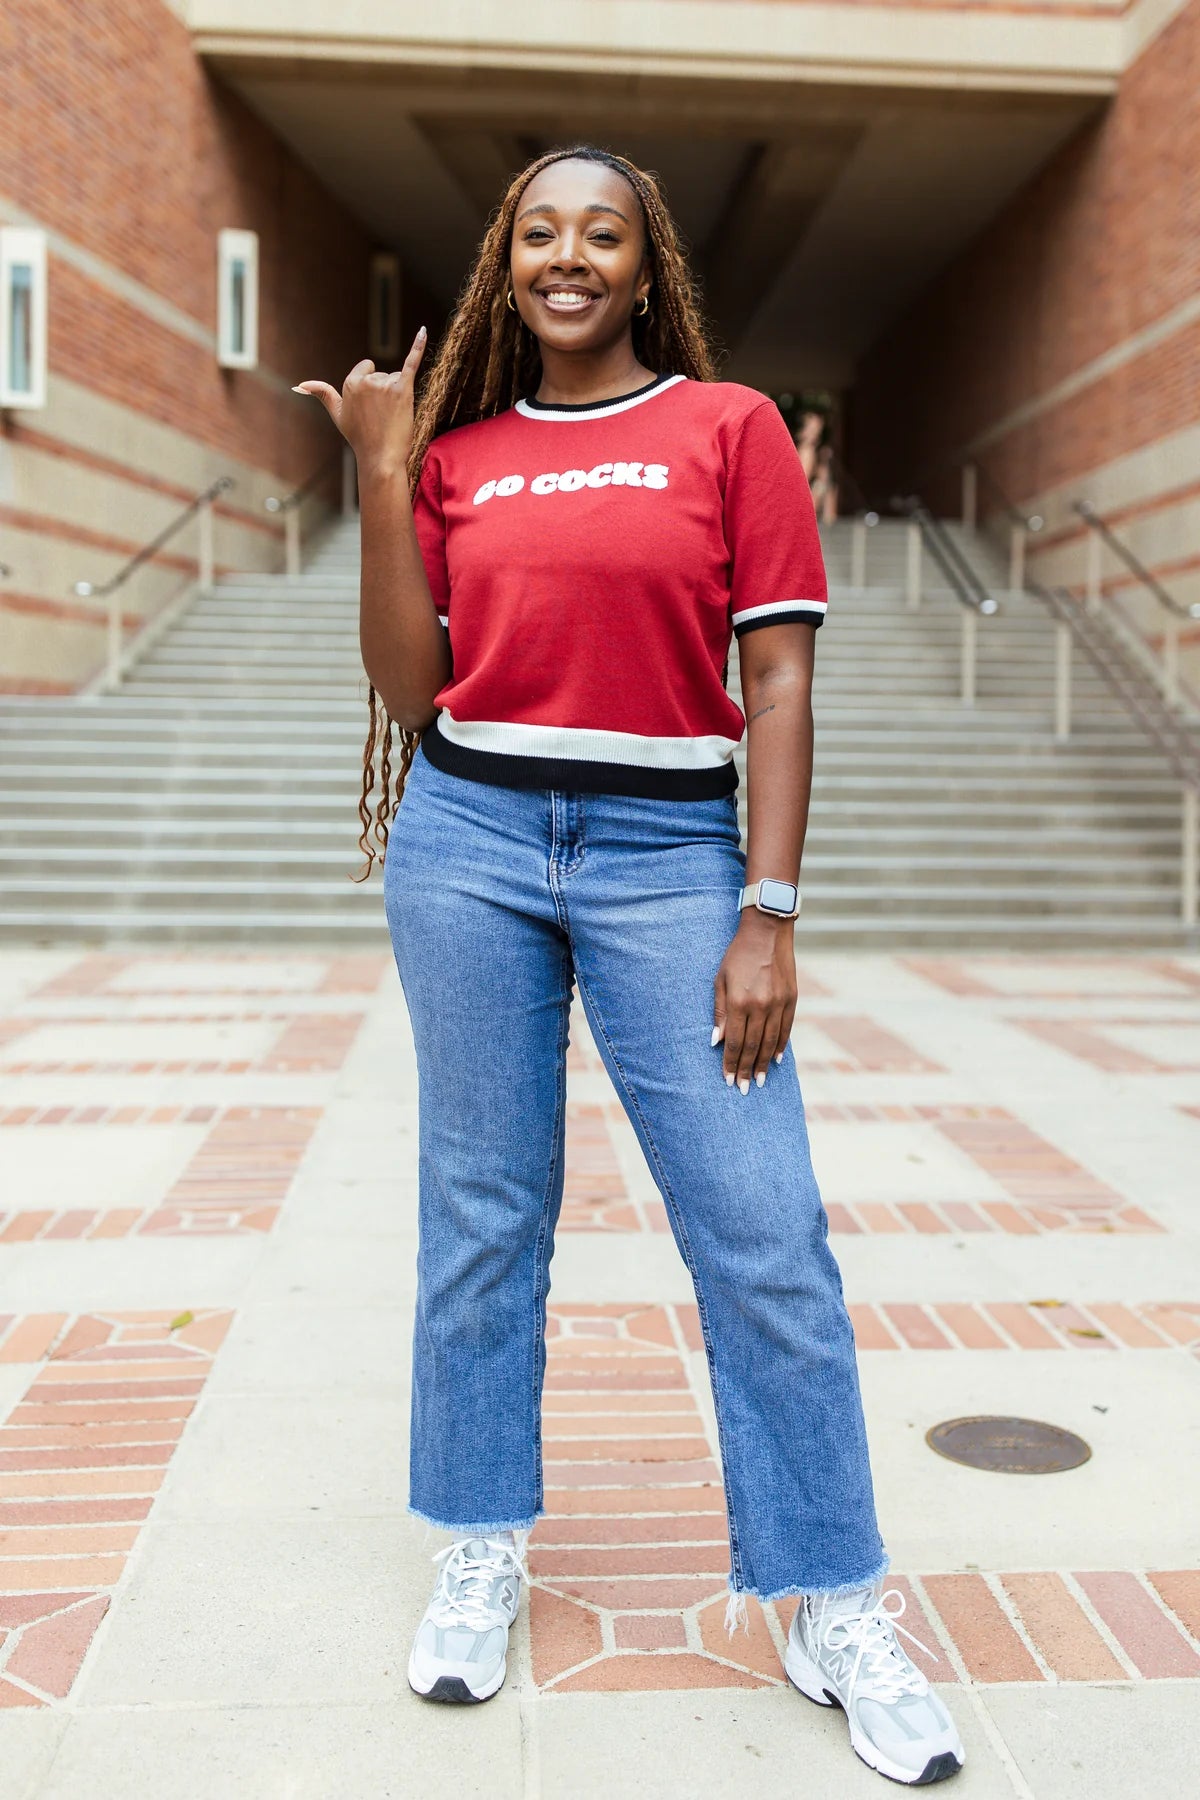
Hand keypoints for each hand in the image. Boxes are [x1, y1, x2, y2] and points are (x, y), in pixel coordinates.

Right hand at [293, 328, 426, 477]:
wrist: (381, 458)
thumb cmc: (360, 438)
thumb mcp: (338, 414)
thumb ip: (323, 394)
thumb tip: (299, 386)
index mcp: (350, 382)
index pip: (366, 369)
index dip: (371, 390)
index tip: (369, 409)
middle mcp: (366, 381)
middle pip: (382, 375)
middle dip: (384, 393)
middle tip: (381, 417)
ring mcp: (384, 385)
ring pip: (395, 379)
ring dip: (396, 395)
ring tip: (391, 416)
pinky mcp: (403, 390)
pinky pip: (411, 363)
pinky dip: (418, 346)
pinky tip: (423, 330)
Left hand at [712, 912, 796, 1092]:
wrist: (767, 932)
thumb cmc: (737, 955)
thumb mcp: (720, 979)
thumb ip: (719, 1012)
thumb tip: (716, 1041)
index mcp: (739, 1001)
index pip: (734, 1041)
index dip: (730, 1063)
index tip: (727, 1079)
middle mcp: (760, 1005)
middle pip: (752, 1046)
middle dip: (745, 1069)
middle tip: (742, 1089)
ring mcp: (778, 1003)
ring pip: (770, 1042)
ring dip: (763, 1064)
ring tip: (758, 1081)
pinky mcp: (791, 999)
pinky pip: (785, 1029)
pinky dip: (779, 1046)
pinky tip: (773, 1059)